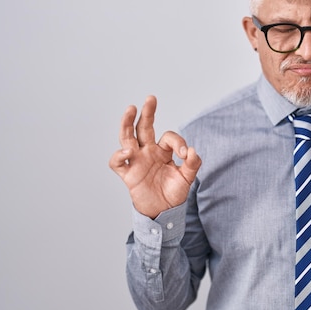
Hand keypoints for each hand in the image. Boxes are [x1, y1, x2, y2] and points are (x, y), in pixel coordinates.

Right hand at [109, 96, 200, 217]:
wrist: (163, 211)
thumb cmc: (173, 192)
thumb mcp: (187, 178)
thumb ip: (192, 164)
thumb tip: (192, 151)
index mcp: (163, 150)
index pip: (168, 137)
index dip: (177, 142)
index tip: (185, 154)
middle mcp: (148, 151)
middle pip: (144, 127)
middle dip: (147, 112)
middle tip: (151, 98)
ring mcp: (136, 161)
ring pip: (127, 137)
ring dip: (127, 123)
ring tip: (131, 109)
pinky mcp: (128, 174)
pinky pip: (118, 162)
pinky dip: (119, 155)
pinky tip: (127, 151)